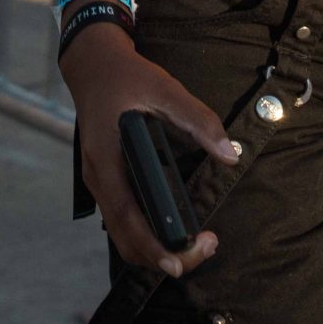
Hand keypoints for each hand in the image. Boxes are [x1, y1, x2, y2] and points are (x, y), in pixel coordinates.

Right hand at [62, 22, 236, 280]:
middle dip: (164, 256)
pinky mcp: (107, 181)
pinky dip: (149, 236)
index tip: (183, 260)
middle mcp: (98, 177)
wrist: (93, 63)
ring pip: (123, 236)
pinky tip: (177, 224)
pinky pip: (124, 222)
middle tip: (205, 246)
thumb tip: (230, 155)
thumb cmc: (125, 75)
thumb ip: (198, 119)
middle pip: (125, 239)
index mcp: (105, 158)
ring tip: (196, 240)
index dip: (153, 247)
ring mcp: (99, 182)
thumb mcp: (163, 87)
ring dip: (157, 249)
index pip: (126, 217)